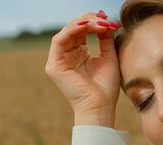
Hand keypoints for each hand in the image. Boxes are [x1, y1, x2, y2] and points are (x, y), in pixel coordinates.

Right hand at [44, 11, 121, 126]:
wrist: (100, 107)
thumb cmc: (105, 88)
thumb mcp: (108, 57)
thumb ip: (105, 38)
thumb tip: (105, 20)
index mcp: (80, 55)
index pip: (83, 32)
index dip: (94, 22)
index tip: (109, 20)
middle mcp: (68, 56)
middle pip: (74, 29)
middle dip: (89, 20)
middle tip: (104, 19)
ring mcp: (59, 61)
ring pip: (66, 32)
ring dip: (83, 23)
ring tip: (98, 22)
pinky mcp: (54, 66)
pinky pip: (58, 40)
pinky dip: (71, 30)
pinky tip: (86, 26)